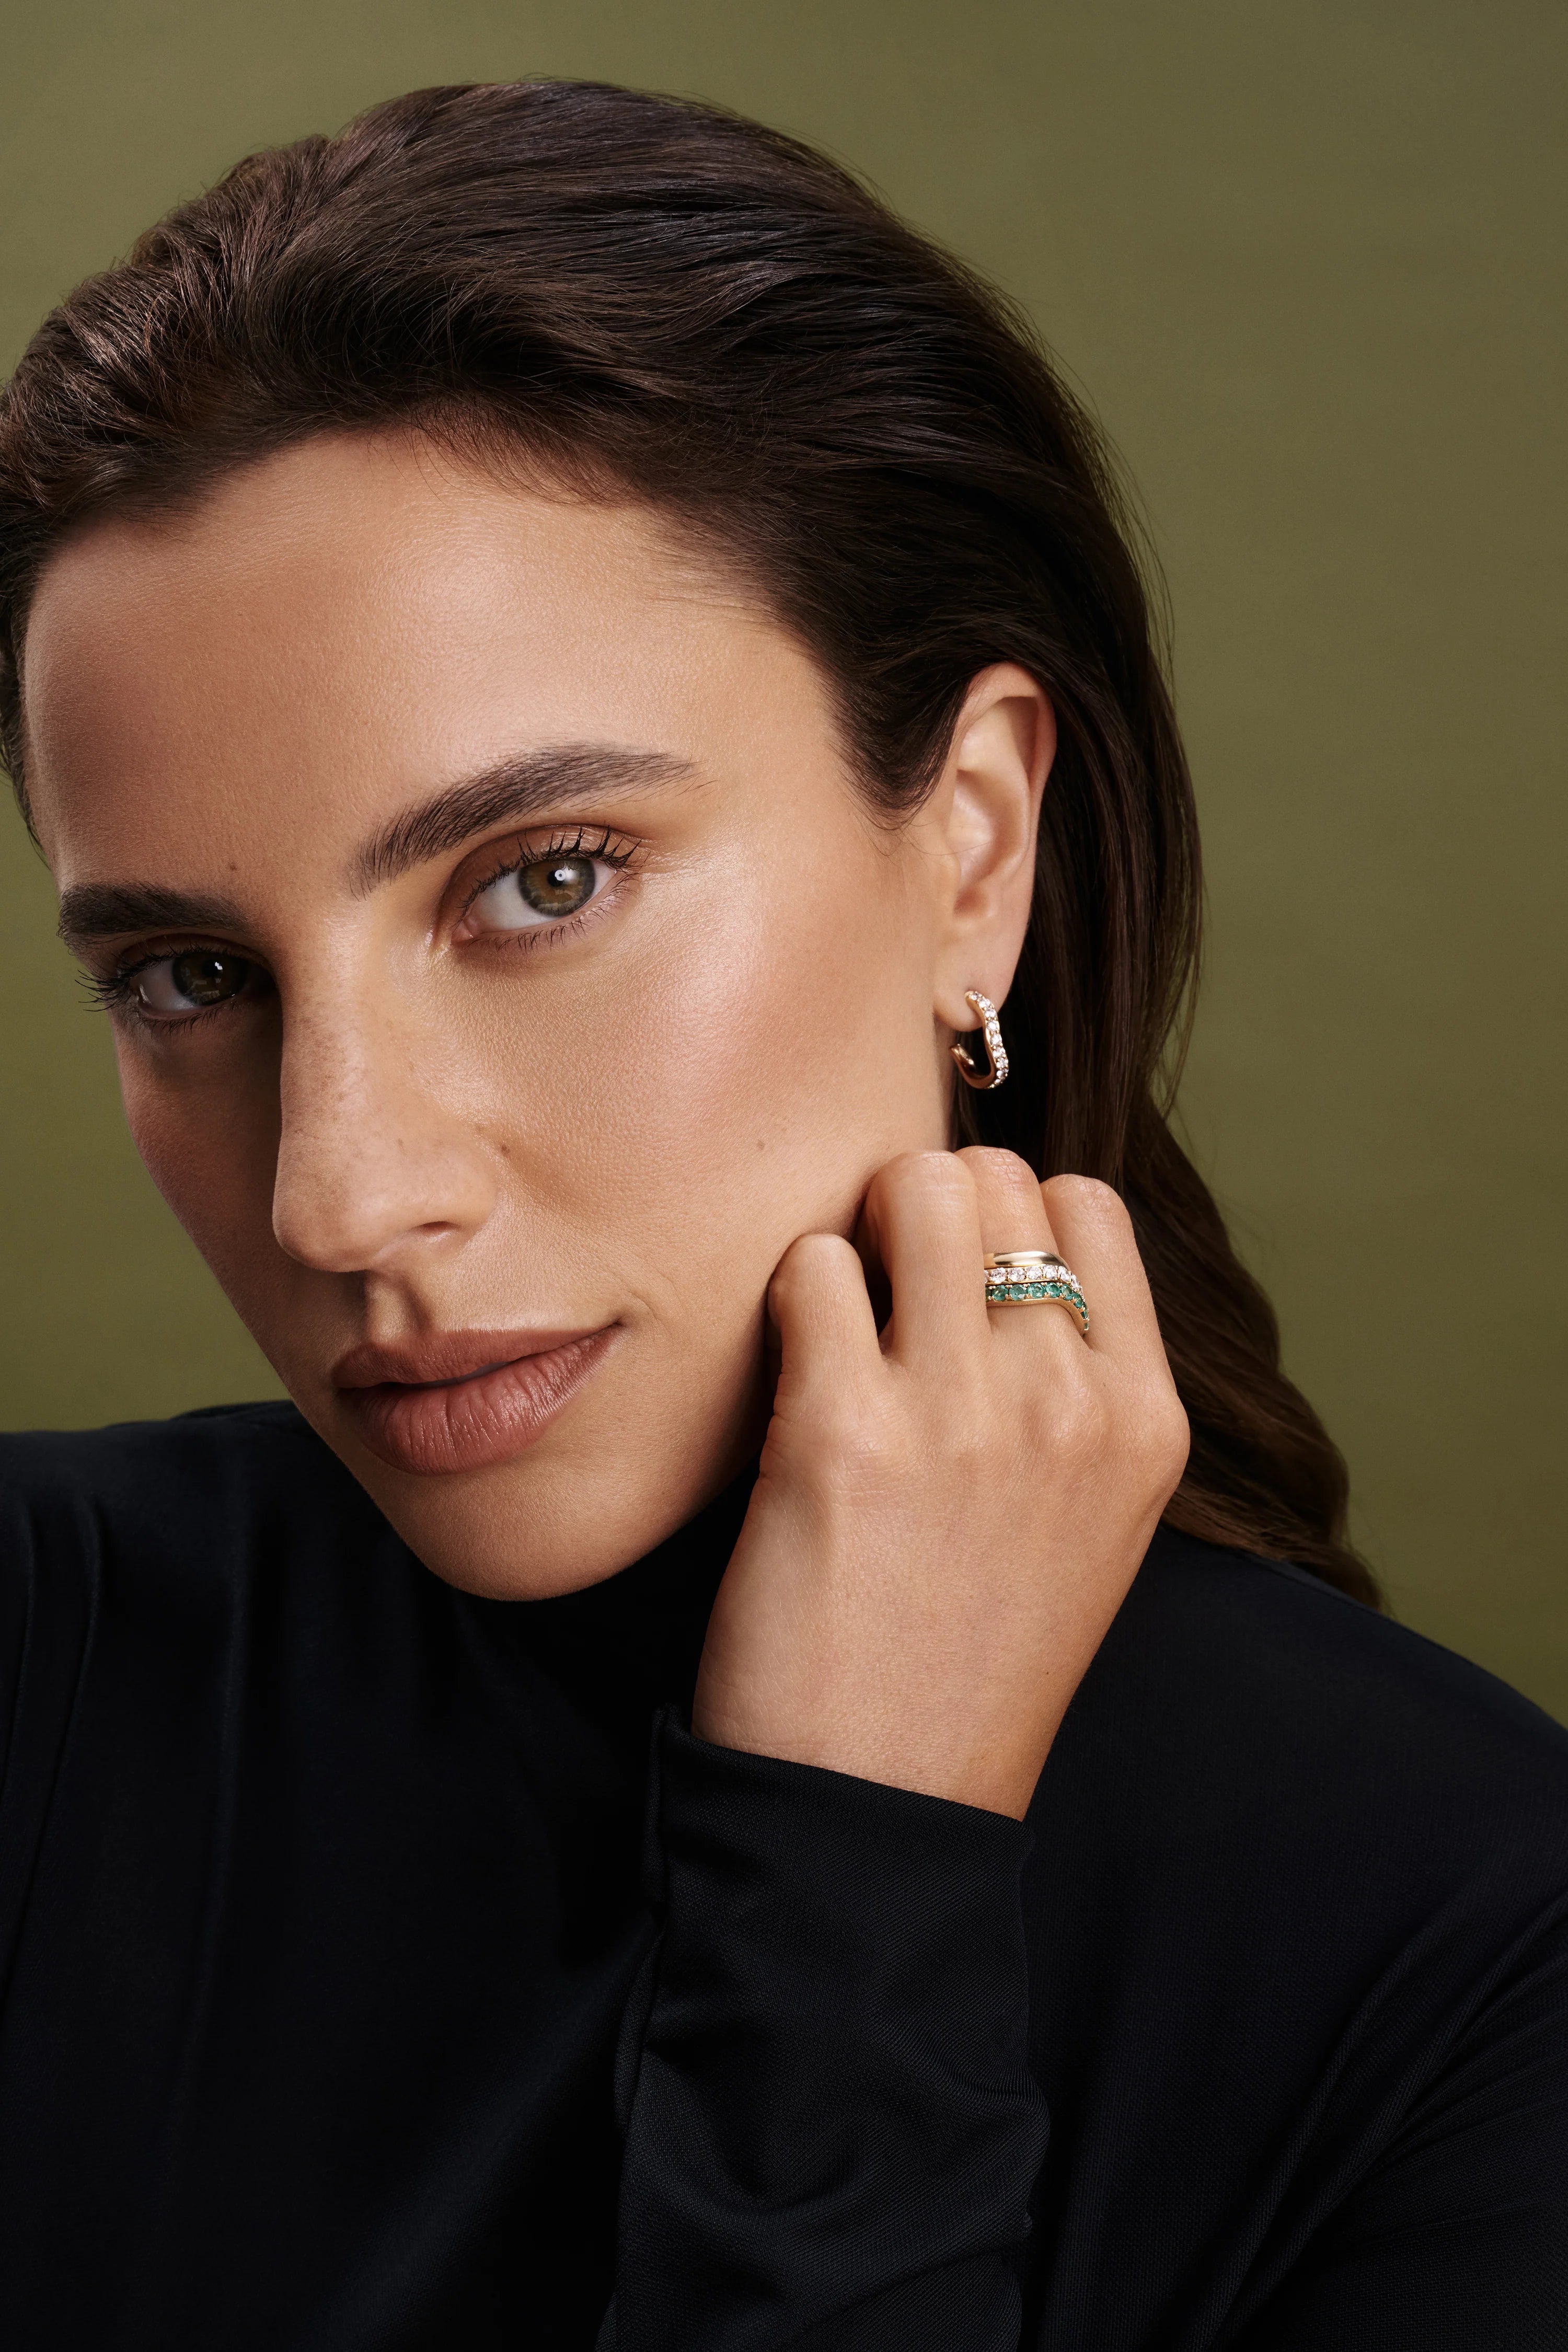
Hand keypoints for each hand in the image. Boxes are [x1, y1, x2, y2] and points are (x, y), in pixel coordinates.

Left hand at [692, 1149, 1189, 1817]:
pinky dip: (785, 1299)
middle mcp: (1070, 1403)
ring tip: (836, 1323)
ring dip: (856, 1234)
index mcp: (1144, 1423)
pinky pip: (808, 1265)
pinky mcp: (842, 1431)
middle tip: (880, 1292)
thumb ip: (1071, 1388)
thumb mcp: (1083, 1523)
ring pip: (909, 1191)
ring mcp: (962, 1413)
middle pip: (991, 1178)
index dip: (1006, 1214)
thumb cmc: (968, 1658)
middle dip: (922, 1207)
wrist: (882, 1807)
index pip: (1087, 1203)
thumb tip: (999, 1249)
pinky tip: (788, 1378)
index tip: (956, 1275)